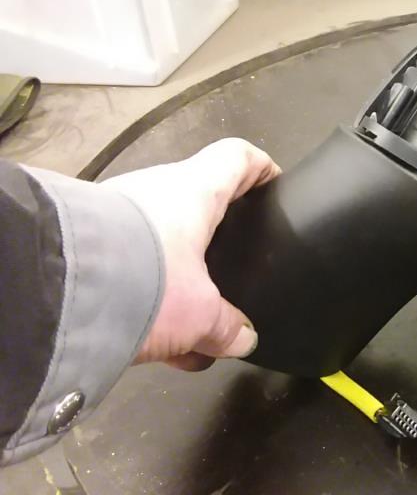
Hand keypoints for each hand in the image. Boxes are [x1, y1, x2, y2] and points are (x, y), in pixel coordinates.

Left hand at [103, 138, 281, 370]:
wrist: (56, 291)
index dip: (261, 169)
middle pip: (198, 206)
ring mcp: (118, 214)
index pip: (237, 158)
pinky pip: (131, 267)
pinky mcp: (87, 243)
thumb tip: (243, 338)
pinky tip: (155, 343)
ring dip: (180, 283)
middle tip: (231, 277)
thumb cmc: (150, 281)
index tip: (275, 188)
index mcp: (194, 191)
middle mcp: (156, 192)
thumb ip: (226, 326)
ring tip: (191, 333)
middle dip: (216, 245)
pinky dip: (148, 299)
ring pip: (163, 245)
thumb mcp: (199, 314)